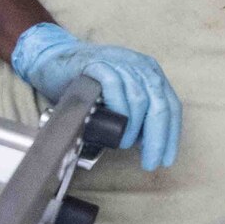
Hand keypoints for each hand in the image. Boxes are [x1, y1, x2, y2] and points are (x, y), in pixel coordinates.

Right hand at [11, 22, 181, 170]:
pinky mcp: (97, 64)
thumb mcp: (120, 99)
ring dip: (135, 127)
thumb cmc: (88, 85)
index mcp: (151, 74)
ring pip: (140, 98)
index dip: (171, 135)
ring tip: (125, 144)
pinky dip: (118, 108)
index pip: (171, 106)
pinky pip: (114, 86)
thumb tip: (148, 143)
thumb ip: (137, 115)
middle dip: (158, 138)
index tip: (166, 159)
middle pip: (160, 105)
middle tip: (151, 162)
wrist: (53, 62)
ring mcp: (120, 63)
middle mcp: (140, 66)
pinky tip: (114, 125)